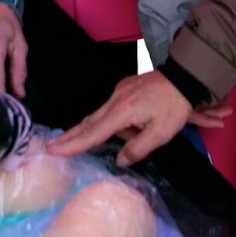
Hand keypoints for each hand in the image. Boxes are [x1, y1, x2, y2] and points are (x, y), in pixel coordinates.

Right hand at [47, 70, 231, 165]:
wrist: (185, 76)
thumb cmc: (175, 105)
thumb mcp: (161, 133)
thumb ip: (138, 148)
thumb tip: (120, 160)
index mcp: (122, 112)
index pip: (93, 132)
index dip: (73, 144)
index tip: (53, 150)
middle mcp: (115, 99)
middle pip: (89, 121)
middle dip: (70, 135)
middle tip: (50, 146)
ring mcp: (119, 91)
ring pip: (101, 115)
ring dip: (94, 129)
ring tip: (91, 137)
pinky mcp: (126, 88)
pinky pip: (112, 108)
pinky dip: (108, 120)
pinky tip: (119, 126)